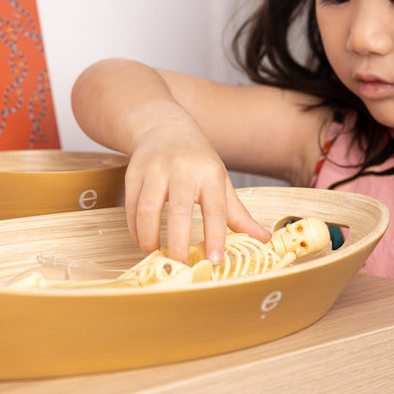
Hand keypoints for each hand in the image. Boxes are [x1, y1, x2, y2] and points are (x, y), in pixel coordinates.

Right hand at [124, 111, 269, 264]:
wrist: (164, 127)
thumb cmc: (197, 159)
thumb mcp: (221, 181)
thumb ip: (238, 213)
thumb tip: (263, 239)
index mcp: (209, 173)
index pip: (215, 209)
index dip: (215, 236)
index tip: (214, 260)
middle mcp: (182, 170)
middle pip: (178, 212)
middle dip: (177, 244)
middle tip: (181, 267)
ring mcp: (155, 171)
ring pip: (147, 210)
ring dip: (150, 238)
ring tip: (157, 255)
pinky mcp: (134, 174)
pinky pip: (131, 208)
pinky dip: (135, 230)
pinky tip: (143, 241)